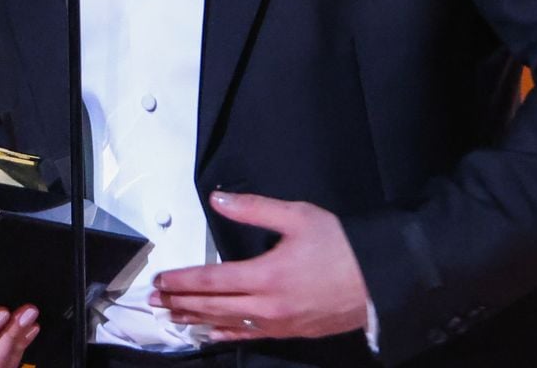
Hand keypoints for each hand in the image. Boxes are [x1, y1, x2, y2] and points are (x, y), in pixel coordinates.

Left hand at [148, 192, 370, 341]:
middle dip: (180, 302)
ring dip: (196, 319)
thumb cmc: (344, 247)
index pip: (212, 280)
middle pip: (213, 306)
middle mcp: (269, 305)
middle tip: (154, 300)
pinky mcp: (290, 331)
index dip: (183, 281)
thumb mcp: (298, 216)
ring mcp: (279, 323)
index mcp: (267, 274)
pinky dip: (226, 334)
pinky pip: (250, 336)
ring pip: (227, 324)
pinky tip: (211, 334)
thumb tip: (219, 199)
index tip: (161, 279)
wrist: (381, 280)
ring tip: (172, 316)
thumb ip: (254, 208)